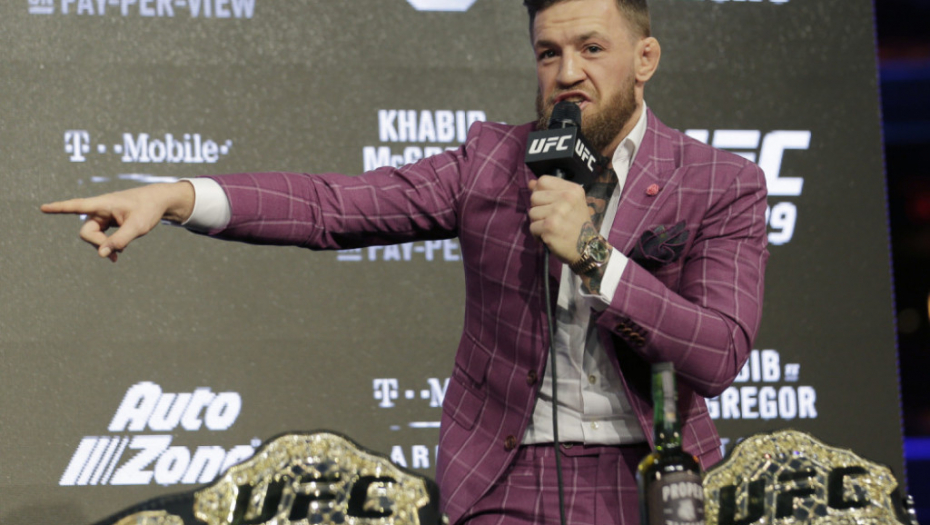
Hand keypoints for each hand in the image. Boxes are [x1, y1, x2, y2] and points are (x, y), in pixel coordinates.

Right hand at [41, 181, 194, 261]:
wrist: (159, 201)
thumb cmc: (148, 209)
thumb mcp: (137, 227)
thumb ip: (120, 240)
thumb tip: (101, 254)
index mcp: (103, 203)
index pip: (77, 205)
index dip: (59, 208)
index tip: (43, 207)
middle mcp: (100, 209)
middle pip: (87, 232)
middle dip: (98, 244)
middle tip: (117, 254)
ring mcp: (104, 216)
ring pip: (94, 236)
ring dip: (104, 246)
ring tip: (119, 255)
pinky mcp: (109, 222)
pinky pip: (101, 237)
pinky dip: (108, 246)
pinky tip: (117, 255)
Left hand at [528, 175, 591, 263]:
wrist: (586, 248)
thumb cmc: (576, 224)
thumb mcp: (570, 203)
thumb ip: (551, 191)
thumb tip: (531, 183)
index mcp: (572, 190)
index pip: (542, 181)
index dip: (540, 192)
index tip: (548, 203)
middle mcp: (566, 198)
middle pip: (534, 197)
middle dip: (538, 209)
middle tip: (551, 218)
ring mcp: (557, 212)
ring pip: (531, 212)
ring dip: (538, 222)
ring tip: (551, 227)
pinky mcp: (550, 227)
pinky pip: (532, 226)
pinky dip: (537, 234)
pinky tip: (549, 236)